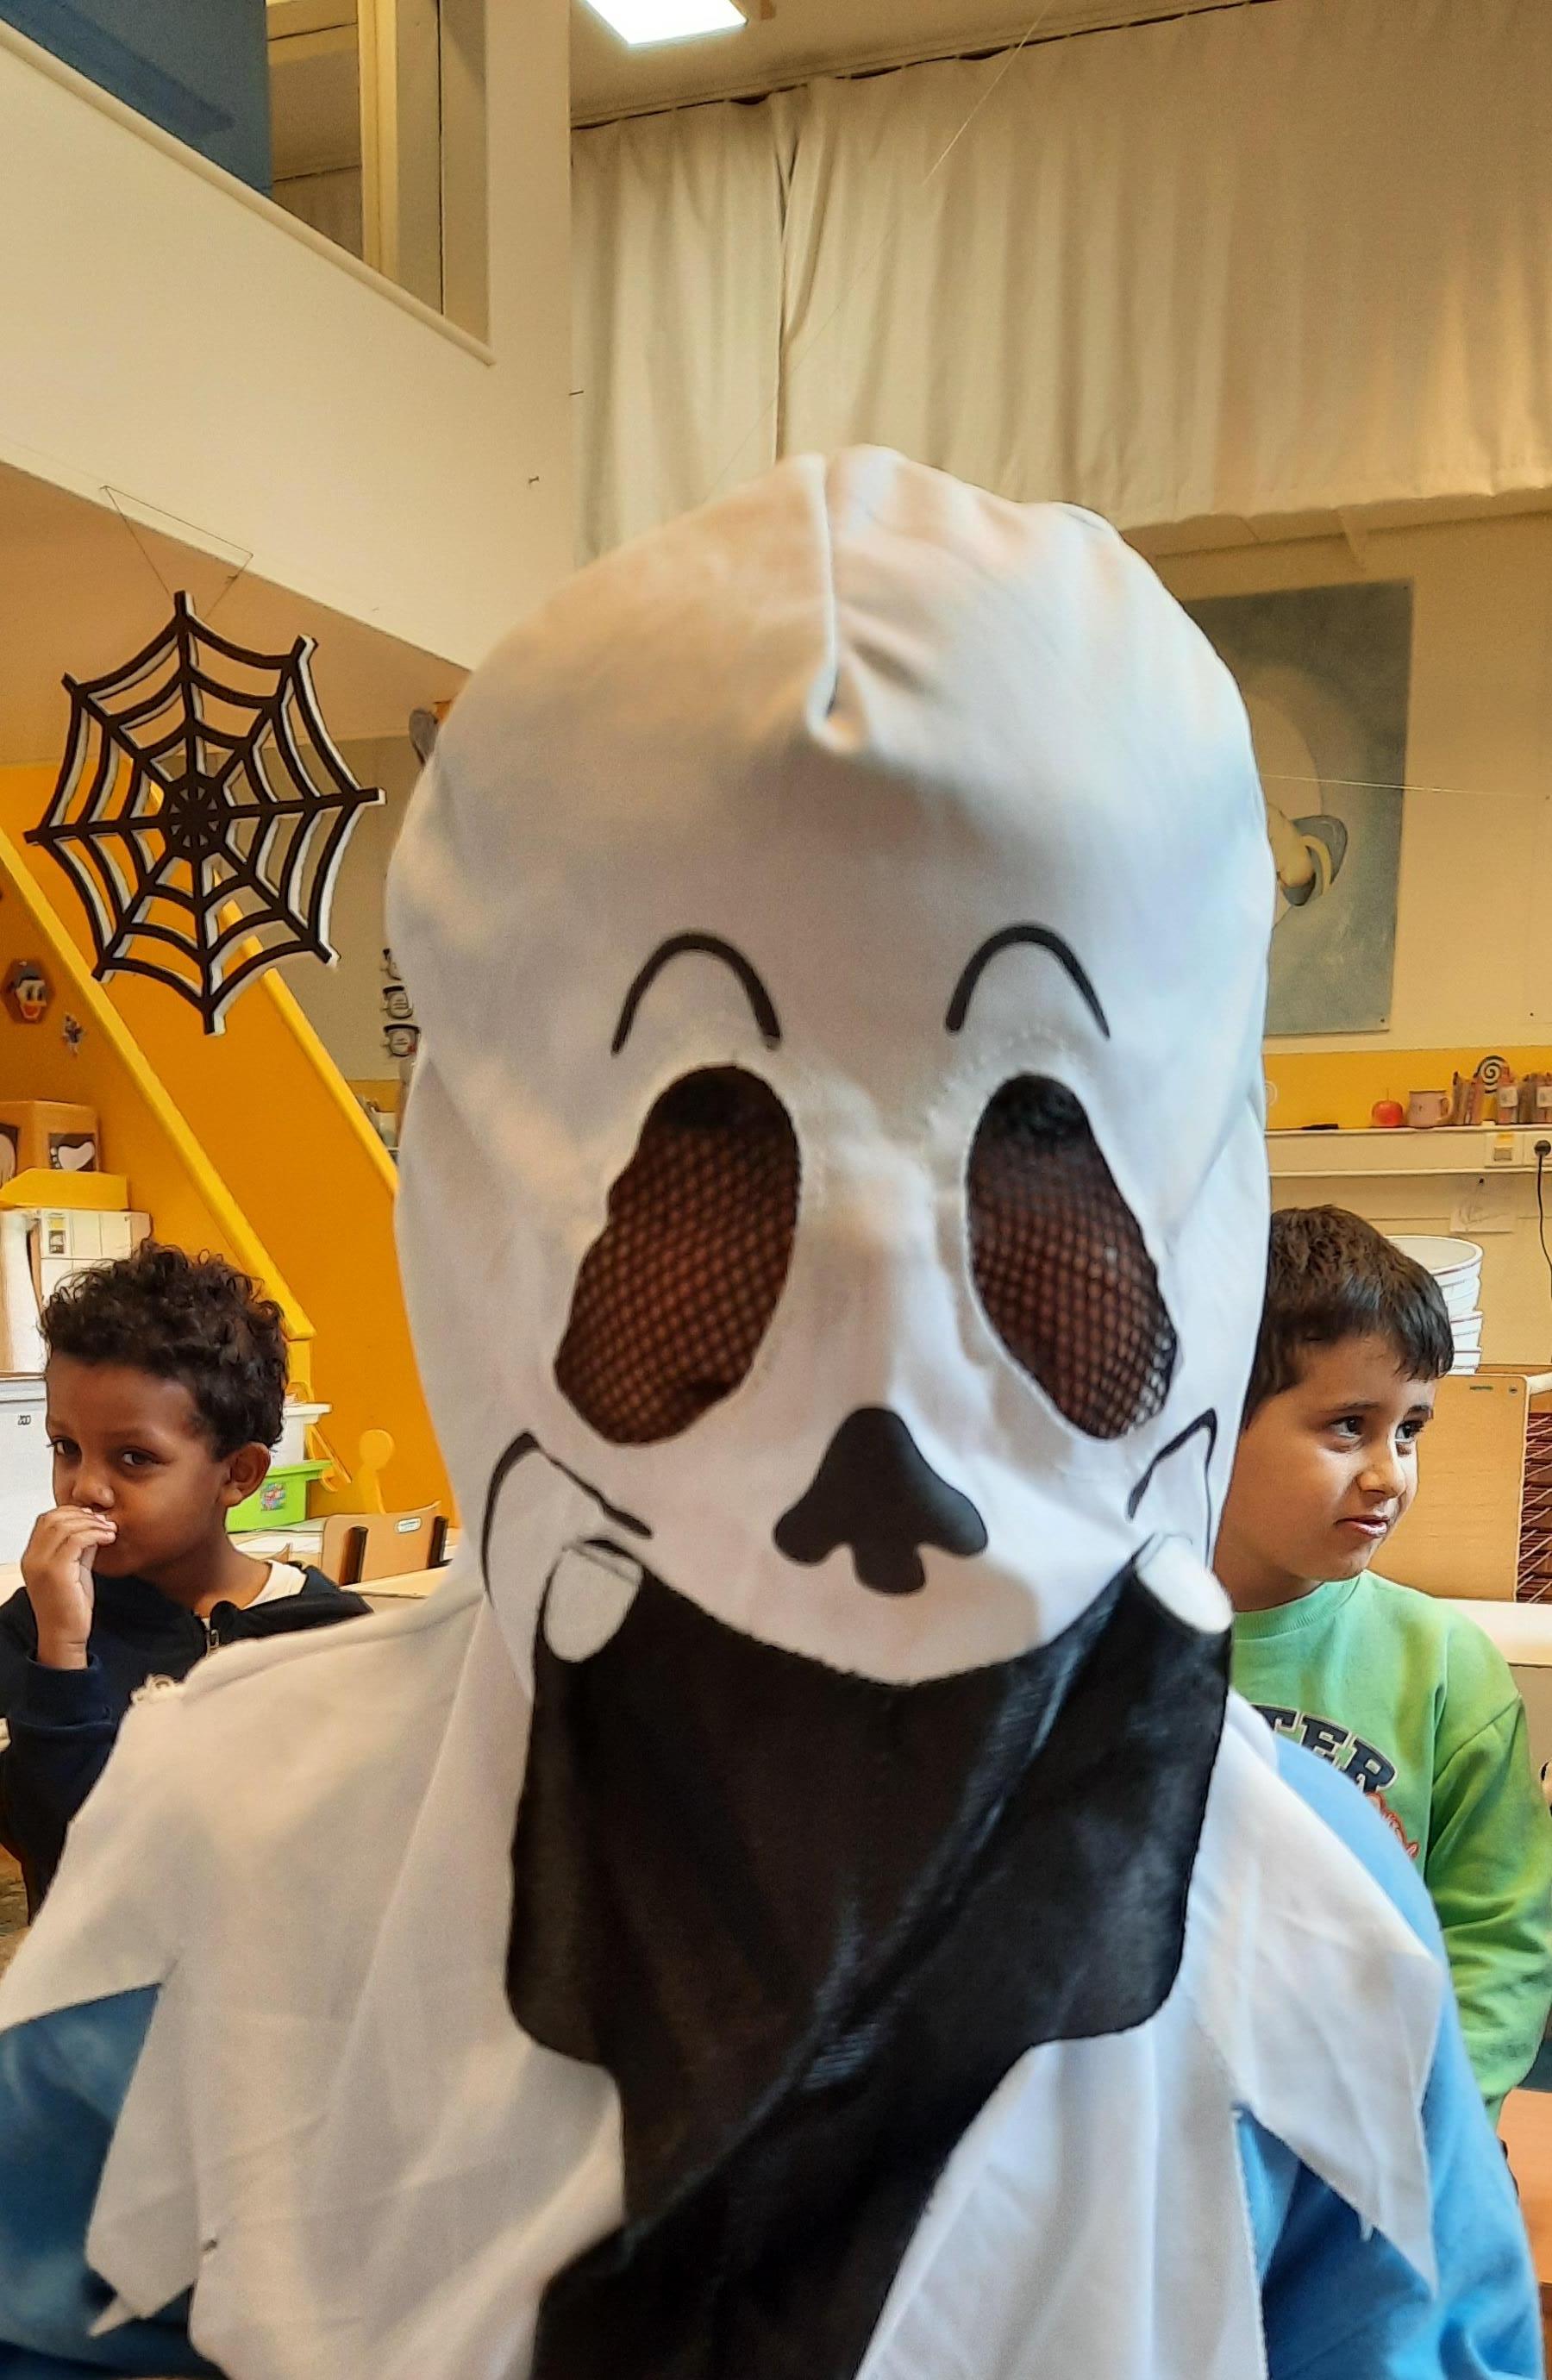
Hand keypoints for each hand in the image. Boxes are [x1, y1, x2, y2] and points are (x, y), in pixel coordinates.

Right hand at [21, 1506, 115, 1669]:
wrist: (65, 1636)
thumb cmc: (70, 1608)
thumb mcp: (76, 1570)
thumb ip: (81, 1549)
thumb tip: (94, 1527)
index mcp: (33, 1557)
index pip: (46, 1520)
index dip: (72, 1512)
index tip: (93, 1516)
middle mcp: (32, 1558)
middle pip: (54, 1518)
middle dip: (83, 1515)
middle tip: (104, 1520)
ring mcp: (41, 1564)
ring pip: (65, 1526)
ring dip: (92, 1523)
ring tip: (110, 1529)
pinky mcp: (56, 1571)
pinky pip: (76, 1540)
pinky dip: (95, 1533)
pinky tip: (108, 1538)